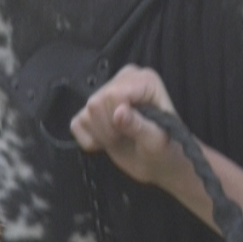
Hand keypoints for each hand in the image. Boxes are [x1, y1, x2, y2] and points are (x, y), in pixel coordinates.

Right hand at [70, 64, 183, 187]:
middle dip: (110, 129)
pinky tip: (109, 140)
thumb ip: (139, 125)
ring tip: (122, 138)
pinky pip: (76, 124)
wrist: (159, 162)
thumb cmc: (165, 149)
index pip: (113, 94)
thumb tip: (119, 112)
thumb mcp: (157, 141)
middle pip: (96, 103)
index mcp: (144, 79)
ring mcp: (105, 92)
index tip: (134, 131)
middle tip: (128, 137)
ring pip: (85, 114)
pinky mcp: (91, 110)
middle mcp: (124, 79)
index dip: (118, 119)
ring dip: (102, 136)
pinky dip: (91, 140)